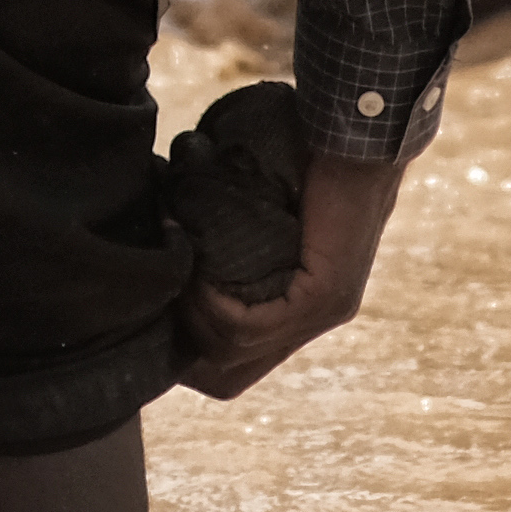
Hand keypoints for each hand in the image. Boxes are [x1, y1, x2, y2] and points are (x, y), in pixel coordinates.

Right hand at [172, 143, 402, 398]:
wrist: (356, 133)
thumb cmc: (300, 155)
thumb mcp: (253, 212)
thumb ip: (224, 240)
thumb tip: (158, 239)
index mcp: (295, 308)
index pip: (230, 365)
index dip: (184, 347)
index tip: (154, 304)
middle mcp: (311, 321)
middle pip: (226, 378)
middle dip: (179, 347)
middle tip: (154, 298)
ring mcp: (323, 313)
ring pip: (231, 351)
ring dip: (189, 312)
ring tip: (174, 266)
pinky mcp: (325, 297)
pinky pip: (250, 325)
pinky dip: (211, 303)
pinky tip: (195, 268)